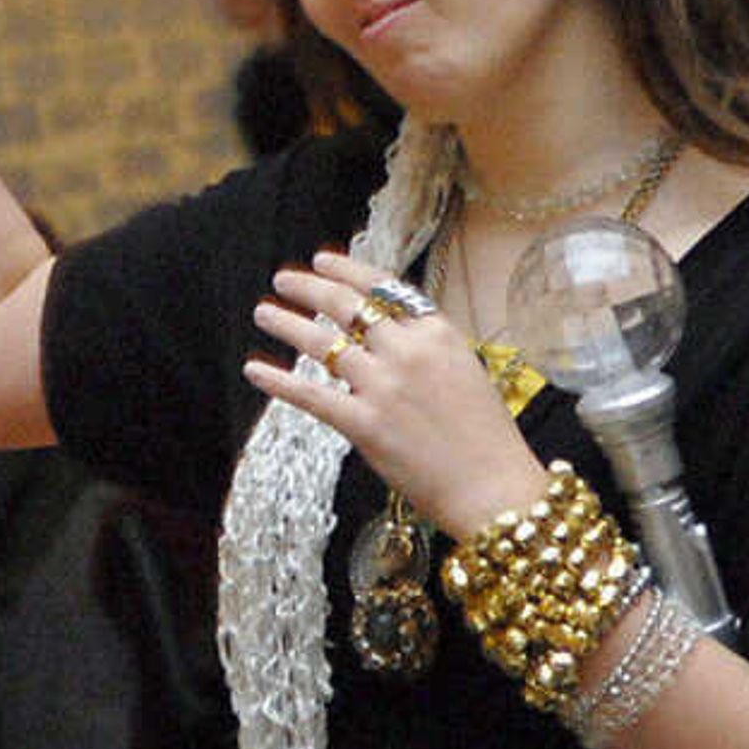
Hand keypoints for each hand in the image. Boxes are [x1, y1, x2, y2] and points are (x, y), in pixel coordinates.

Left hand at [244, 252, 549, 537]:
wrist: (493, 487)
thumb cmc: (486, 439)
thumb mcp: (465, 372)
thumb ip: (426, 349)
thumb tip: (385, 337)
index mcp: (437, 333)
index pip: (383, 288)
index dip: (347, 271)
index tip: (322, 261)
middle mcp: (407, 352)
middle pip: (346, 307)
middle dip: (309, 287)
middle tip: (283, 278)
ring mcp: (383, 387)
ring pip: (321, 344)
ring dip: (287, 323)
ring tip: (265, 313)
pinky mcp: (363, 424)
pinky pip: (309, 395)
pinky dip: (277, 380)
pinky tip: (255, 369)